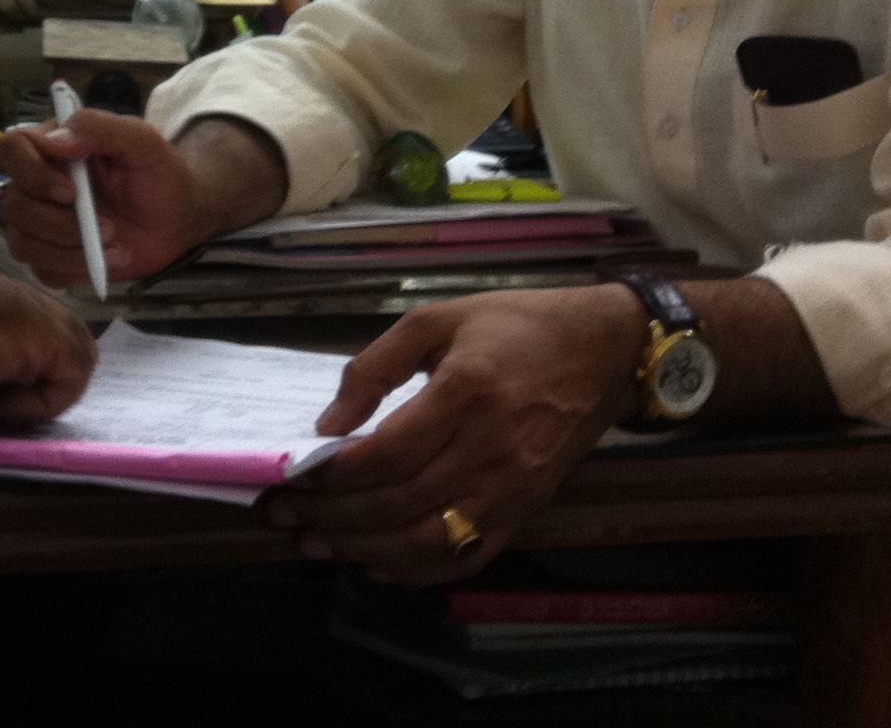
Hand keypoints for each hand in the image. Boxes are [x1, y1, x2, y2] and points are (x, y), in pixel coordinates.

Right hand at [0, 107, 215, 285]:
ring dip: (69, 250)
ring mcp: (41, 224)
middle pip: (14, 205)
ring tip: (114, 244)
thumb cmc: (157, 171)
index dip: (30, 172)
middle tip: (109, 226)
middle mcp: (37, 184)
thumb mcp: (140, 139)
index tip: (72, 190)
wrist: (178, 216)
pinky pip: (42, 271)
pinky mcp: (52, 258)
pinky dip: (75, 270)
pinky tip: (108, 260)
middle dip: (60, 223)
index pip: (9, 149)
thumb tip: (54, 141)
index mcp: (51, 148)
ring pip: (22, 243)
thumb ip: (98, 128)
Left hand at [265, 284, 645, 582]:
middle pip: (398, 504)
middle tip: (285, 518)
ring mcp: (512, 489)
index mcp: (466, 393)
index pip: (386, 455)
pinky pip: (467, 557)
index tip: (291, 478)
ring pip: (428, 542)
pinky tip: (378, 564)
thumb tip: (330, 423)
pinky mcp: (526, 511)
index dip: (332, 476)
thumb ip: (377, 364)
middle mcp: (490, 450)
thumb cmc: (517, 326)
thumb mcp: (439, 318)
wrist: (605, 351)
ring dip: (364, 551)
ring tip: (317, 546)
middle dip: (332, 519)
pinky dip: (418, 571)